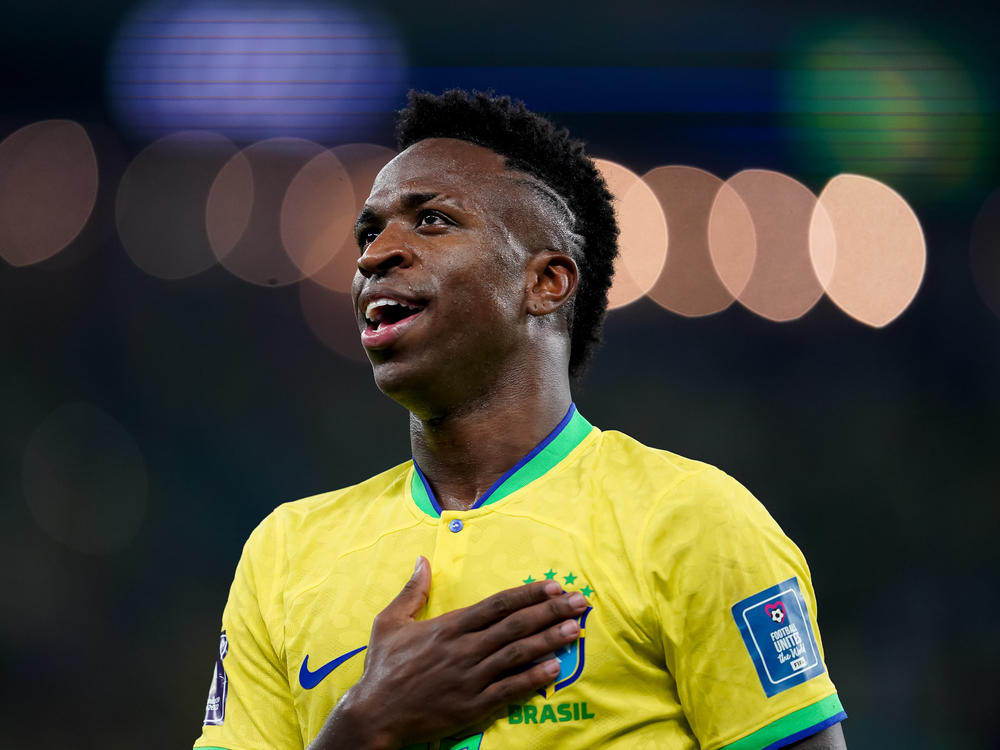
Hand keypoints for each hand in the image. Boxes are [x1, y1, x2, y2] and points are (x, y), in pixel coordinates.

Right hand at [309, 556, 588, 749]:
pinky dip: (533, 679)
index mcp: (449, 626)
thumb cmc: (382, 668)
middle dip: (551, 611)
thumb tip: (421, 560)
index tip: (554, 585)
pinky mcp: (473, 705)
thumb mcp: (389, 622)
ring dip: (550, 640)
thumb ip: (412, 591)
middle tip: (580, 601)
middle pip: (516, 625)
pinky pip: (509, 690)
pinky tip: (555, 669)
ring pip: (518, 654)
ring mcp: (471, 678)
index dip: (529, 594)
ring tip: (576, 629)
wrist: (374, 714)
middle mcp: (465, 649)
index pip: (498, 604)